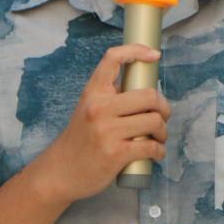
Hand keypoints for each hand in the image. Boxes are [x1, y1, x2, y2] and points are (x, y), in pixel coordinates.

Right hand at [31, 44, 170, 204]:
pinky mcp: (116, 153)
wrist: (60, 172)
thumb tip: (144, 90)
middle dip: (163, 107)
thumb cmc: (80, 140)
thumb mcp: (88, 108)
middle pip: (148, 95)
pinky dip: (159, 150)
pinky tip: (156, 152)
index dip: (137, 51)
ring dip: (163, 131)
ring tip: (159, 136)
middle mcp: (99, 107)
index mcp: (93, 92)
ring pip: (154, 121)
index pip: (113, 58)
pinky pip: (150, 146)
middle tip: (162, 116)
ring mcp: (107, 130)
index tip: (154, 56)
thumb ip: (110, 97)